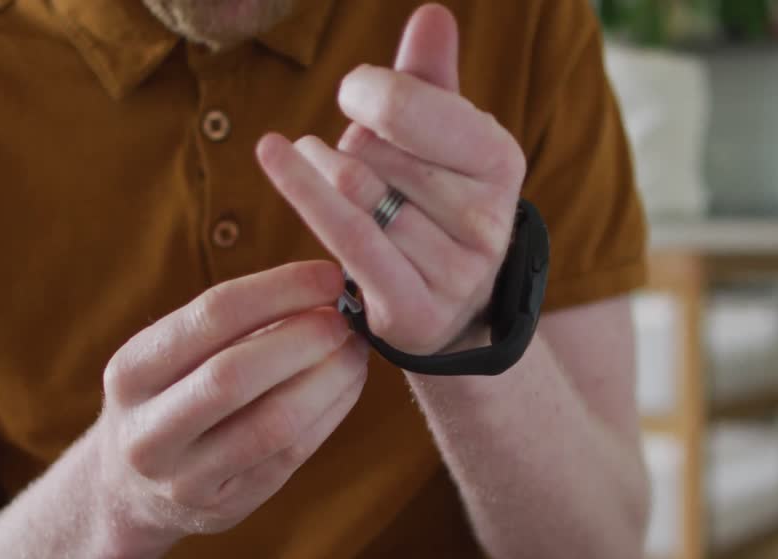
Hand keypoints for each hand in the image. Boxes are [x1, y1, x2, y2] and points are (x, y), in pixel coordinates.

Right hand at [91, 261, 367, 547]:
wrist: (130, 491)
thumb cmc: (171, 396)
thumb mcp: (173, 355)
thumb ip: (236, 323)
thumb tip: (323, 286)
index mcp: (131, 373)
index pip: (211, 316)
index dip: (279, 289)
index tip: (328, 274)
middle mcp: (147, 431)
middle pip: (235, 374)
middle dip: (303, 338)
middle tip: (344, 318)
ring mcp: (185, 478)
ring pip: (272, 424)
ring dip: (328, 380)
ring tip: (355, 350)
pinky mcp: (227, 507)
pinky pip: (292, 456)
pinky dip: (330, 413)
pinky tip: (348, 385)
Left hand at [256, 4, 526, 355]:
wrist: (442, 308)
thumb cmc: (429, 204)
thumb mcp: (437, 139)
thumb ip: (429, 80)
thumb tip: (432, 16)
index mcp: (500, 161)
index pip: (409, 106)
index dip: (367, 92)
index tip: (355, 96)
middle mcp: (489, 219)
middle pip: (374, 149)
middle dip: (351, 144)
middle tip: (359, 162)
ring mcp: (457, 271)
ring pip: (356, 191)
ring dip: (321, 171)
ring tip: (319, 166)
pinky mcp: (416, 309)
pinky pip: (348, 238)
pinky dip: (303, 191)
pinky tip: (277, 157)